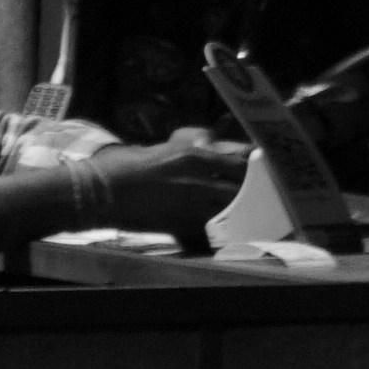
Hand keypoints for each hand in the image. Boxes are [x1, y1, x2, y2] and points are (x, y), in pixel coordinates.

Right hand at [65, 132, 251, 241]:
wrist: (102, 192)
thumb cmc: (128, 165)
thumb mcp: (164, 147)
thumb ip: (192, 145)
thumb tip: (212, 142)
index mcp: (194, 154)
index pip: (240, 158)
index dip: (257, 163)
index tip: (267, 165)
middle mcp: (199, 177)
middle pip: (244, 184)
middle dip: (257, 187)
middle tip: (267, 189)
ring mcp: (193, 203)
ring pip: (233, 206)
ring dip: (244, 207)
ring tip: (254, 209)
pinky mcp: (184, 224)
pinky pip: (214, 225)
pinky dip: (223, 225)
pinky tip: (230, 226)